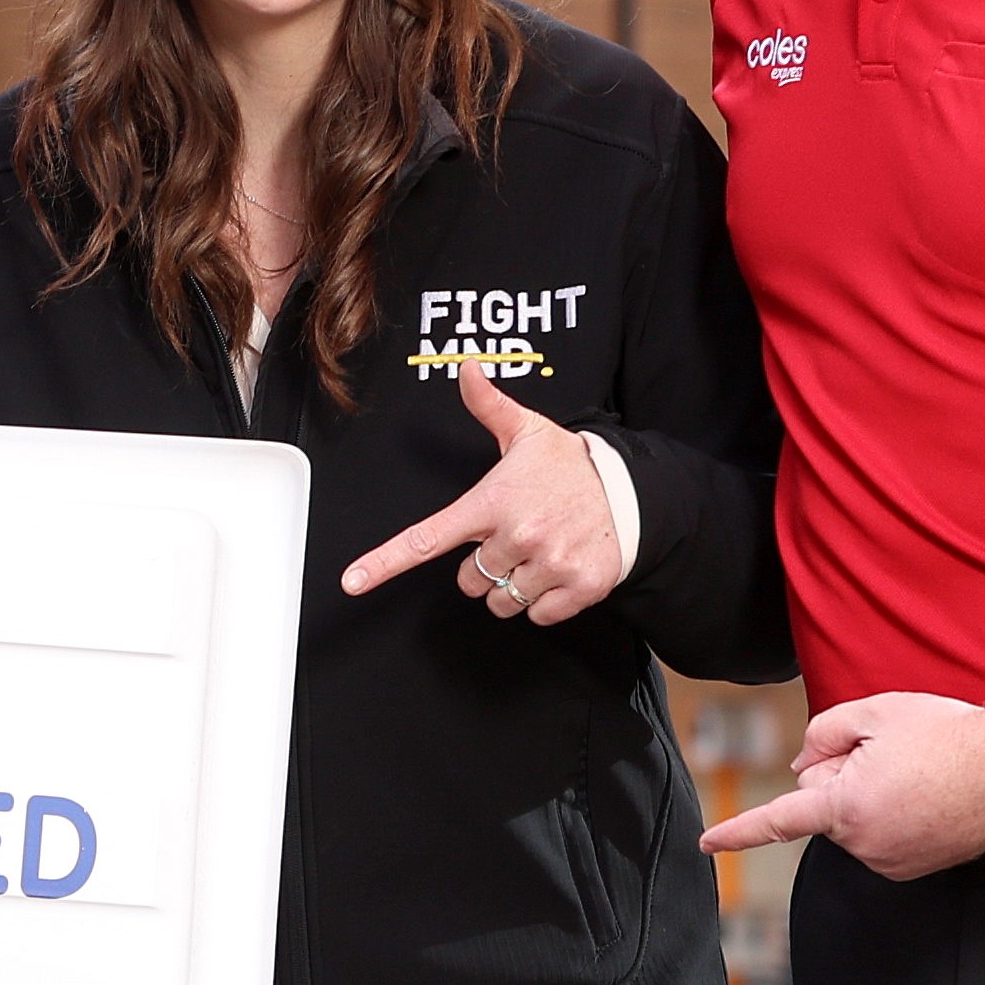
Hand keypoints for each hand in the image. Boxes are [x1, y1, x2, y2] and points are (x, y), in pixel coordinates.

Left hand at [340, 360, 622, 624]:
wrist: (632, 490)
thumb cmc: (570, 466)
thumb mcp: (527, 432)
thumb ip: (490, 407)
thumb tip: (466, 368)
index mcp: (492, 502)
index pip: (428, 538)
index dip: (385, 562)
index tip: (353, 581)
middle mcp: (517, 535)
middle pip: (469, 580)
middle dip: (485, 566)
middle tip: (512, 538)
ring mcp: (550, 563)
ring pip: (502, 601)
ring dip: (513, 586)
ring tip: (537, 553)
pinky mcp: (579, 587)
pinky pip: (539, 615)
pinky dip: (546, 601)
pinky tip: (558, 569)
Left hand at [700, 690, 984, 879]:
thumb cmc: (948, 734)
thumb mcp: (874, 713)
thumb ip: (822, 734)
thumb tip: (804, 763)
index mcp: (846, 807)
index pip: (778, 819)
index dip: (737, 832)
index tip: (706, 843)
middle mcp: (866, 844)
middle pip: (825, 803)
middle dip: (844, 777)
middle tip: (894, 757)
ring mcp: (894, 861)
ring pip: (855, 819)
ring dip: (873, 795)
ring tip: (919, 775)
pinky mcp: (917, 867)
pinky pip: (883, 835)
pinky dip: (895, 814)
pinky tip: (928, 794)